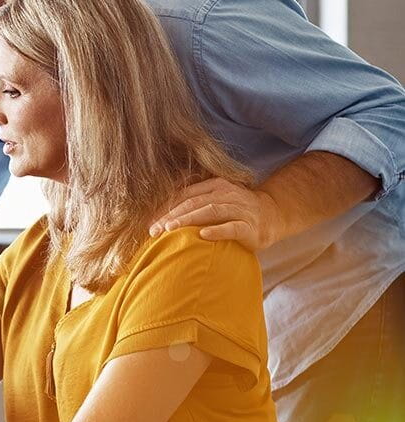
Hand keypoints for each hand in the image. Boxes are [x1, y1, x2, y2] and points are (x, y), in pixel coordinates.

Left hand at [148, 178, 283, 250]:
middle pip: (193, 203)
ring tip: (170, 229)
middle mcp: (226, 194)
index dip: (165, 207)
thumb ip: (194, 204)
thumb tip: (160, 216)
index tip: (148, 221)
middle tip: (153, 230)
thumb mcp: (215, 201)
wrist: (273, 215)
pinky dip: (217, 230)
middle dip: (170, 216)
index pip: (185, 195)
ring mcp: (239, 209)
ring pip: (210, 212)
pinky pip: (232, 227)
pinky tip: (202, 235)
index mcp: (214, 185)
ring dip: (187, 220)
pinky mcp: (250, 227)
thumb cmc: (235, 212)